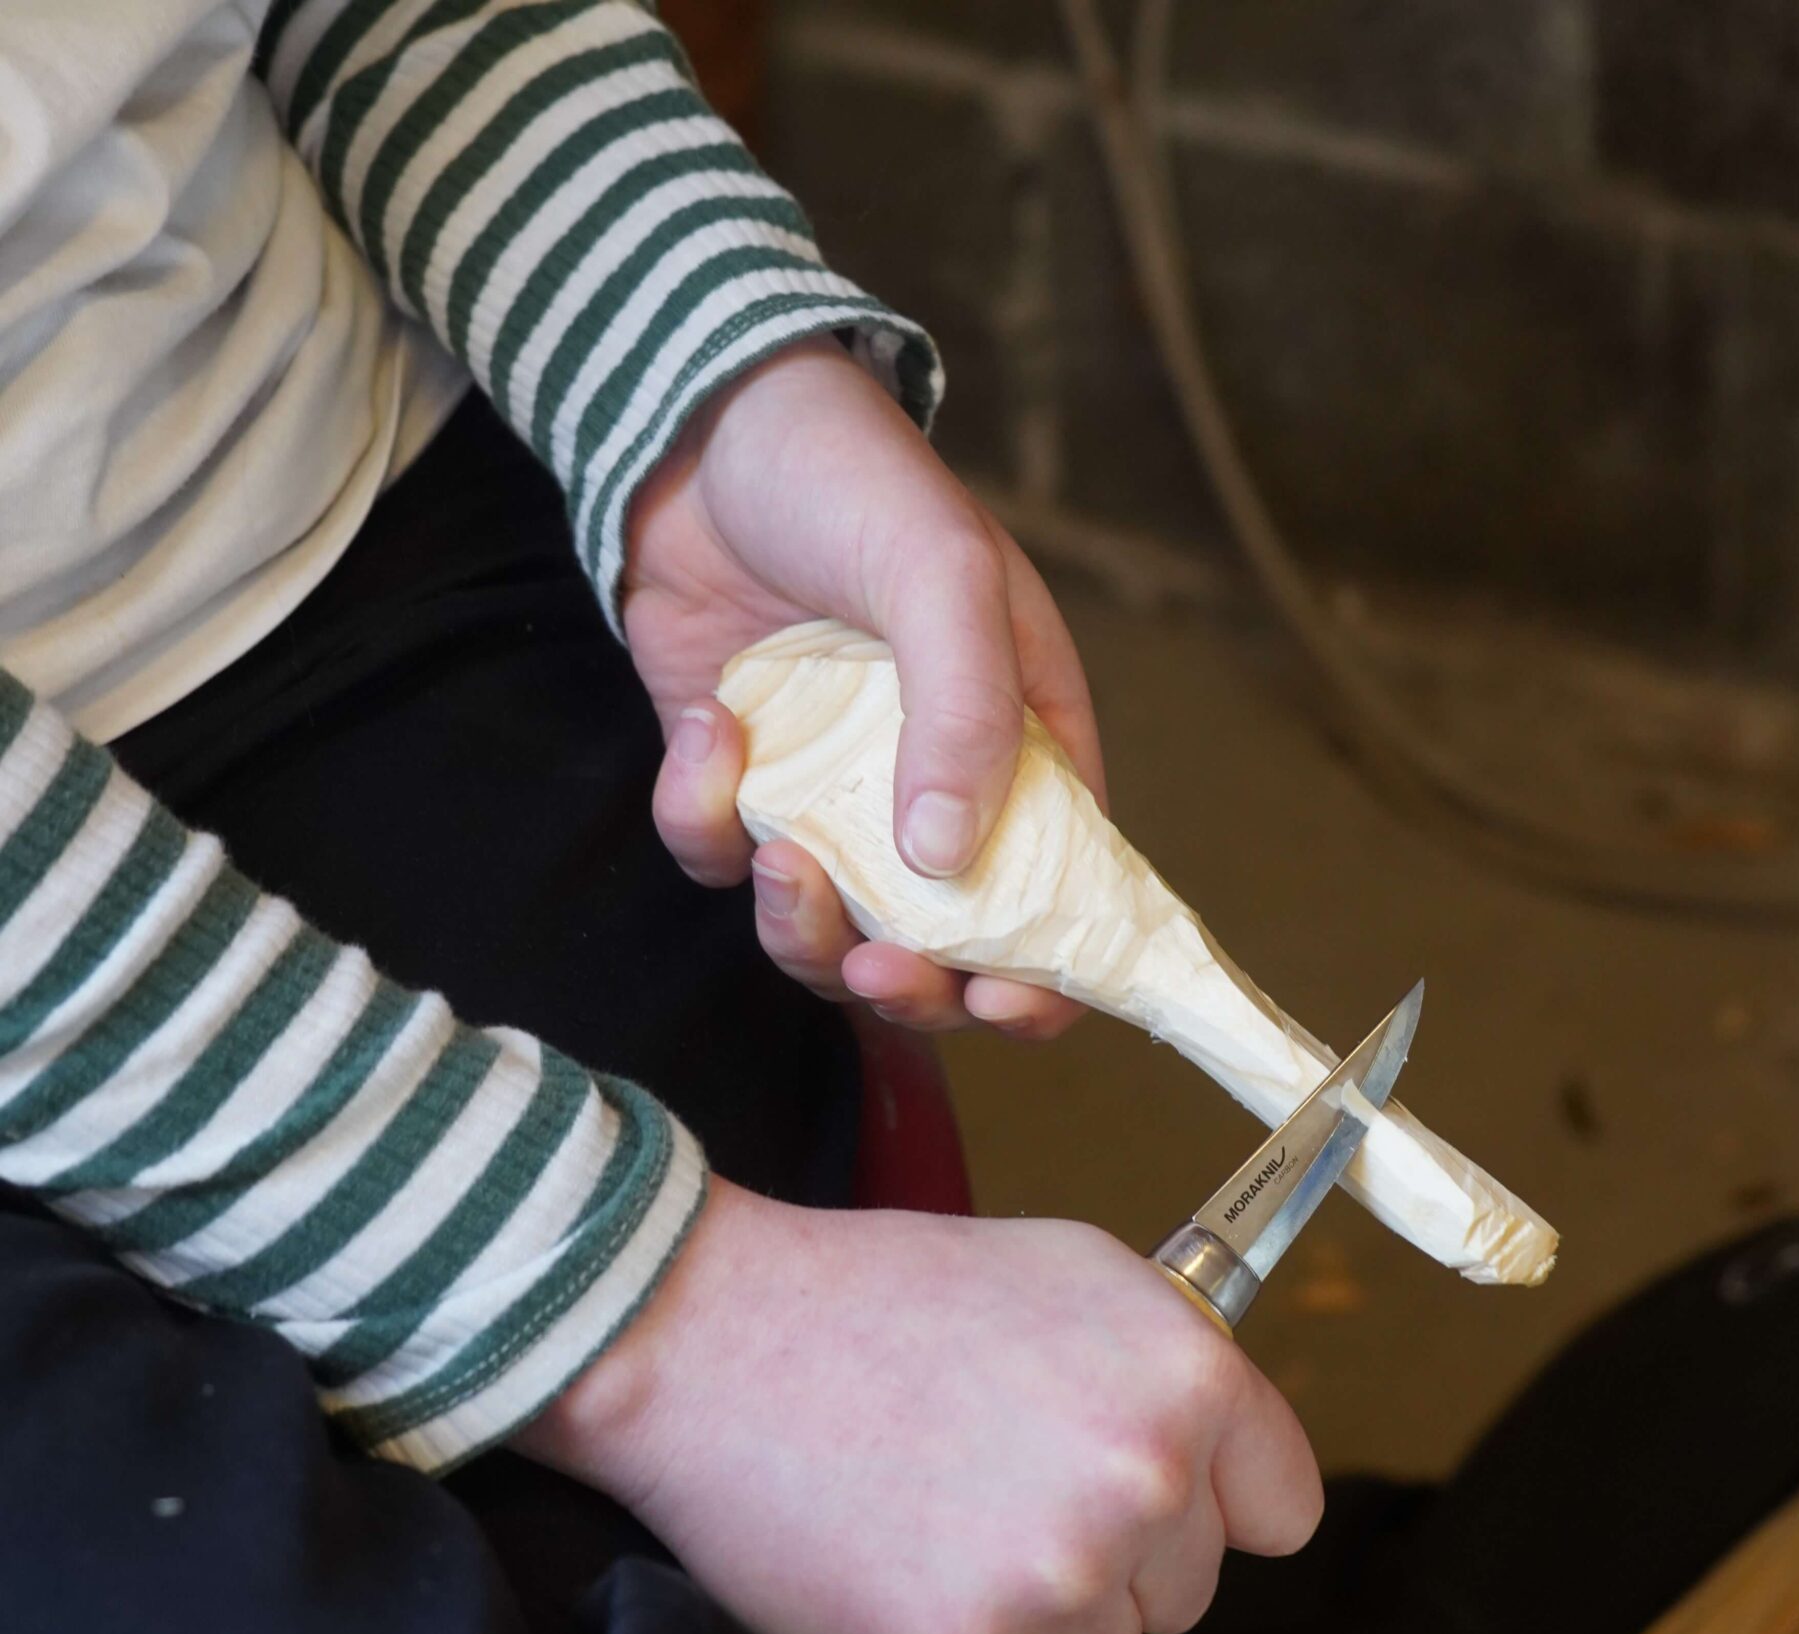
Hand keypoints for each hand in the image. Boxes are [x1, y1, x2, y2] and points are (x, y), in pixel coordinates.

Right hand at [516, 1178, 1322, 1633]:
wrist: (709, 1335)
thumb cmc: (882, 1295)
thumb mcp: (1067, 1272)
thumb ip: (1171, 1362)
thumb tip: (1230, 1447)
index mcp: (1187, 1376)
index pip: (1281, 1510)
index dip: (1206, 1502)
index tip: (1139, 1488)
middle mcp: (1143, 1482)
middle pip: (1179, 1598)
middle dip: (1101, 1557)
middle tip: (988, 1476)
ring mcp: (1054, 1586)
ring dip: (1027, 1624)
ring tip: (933, 1518)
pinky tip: (899, 1582)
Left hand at [623, 340, 1103, 1039]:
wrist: (700, 424)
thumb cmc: (853, 481)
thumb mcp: (942, 576)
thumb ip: (966, 711)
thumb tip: (948, 861)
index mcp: (1022, 747)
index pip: (1060, 893)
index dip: (1046, 973)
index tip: (1005, 1004)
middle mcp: (931, 788)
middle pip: (940, 948)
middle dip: (908, 981)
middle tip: (871, 964)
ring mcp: (829, 793)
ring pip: (824, 927)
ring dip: (800, 926)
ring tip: (780, 857)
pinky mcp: (736, 782)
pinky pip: (719, 855)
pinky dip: (704, 821)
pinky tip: (708, 733)